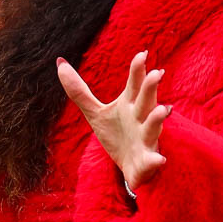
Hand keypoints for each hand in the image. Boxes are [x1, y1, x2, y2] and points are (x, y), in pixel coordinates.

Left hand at [57, 51, 171, 190]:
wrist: (130, 167)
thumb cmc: (116, 135)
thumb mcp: (95, 112)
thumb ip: (78, 90)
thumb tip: (59, 62)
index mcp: (129, 105)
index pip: (134, 84)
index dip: (138, 70)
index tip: (142, 54)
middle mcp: (141, 118)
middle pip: (146, 100)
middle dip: (151, 88)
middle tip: (157, 73)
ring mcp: (146, 139)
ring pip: (153, 127)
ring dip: (158, 118)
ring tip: (163, 109)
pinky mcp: (146, 160)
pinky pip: (152, 159)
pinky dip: (155, 160)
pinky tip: (159, 159)